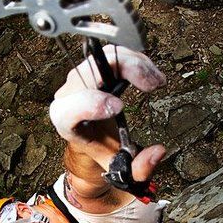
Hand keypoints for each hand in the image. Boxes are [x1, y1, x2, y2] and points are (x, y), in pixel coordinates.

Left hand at [49, 46, 165, 182]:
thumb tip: (157, 152)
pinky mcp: (95, 68)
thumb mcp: (118, 166)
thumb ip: (138, 168)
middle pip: (89, 71)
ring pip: (103, 57)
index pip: (70, 108)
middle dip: (123, 72)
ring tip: (156, 80)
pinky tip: (150, 74)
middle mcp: (69, 95)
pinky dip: (134, 59)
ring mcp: (81, 78)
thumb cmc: (100, 147)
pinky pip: (112, 54)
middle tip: (151, 85)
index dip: (92, 104)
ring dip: (134, 63)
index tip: (119, 106)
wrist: (92, 136)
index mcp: (65, 121)